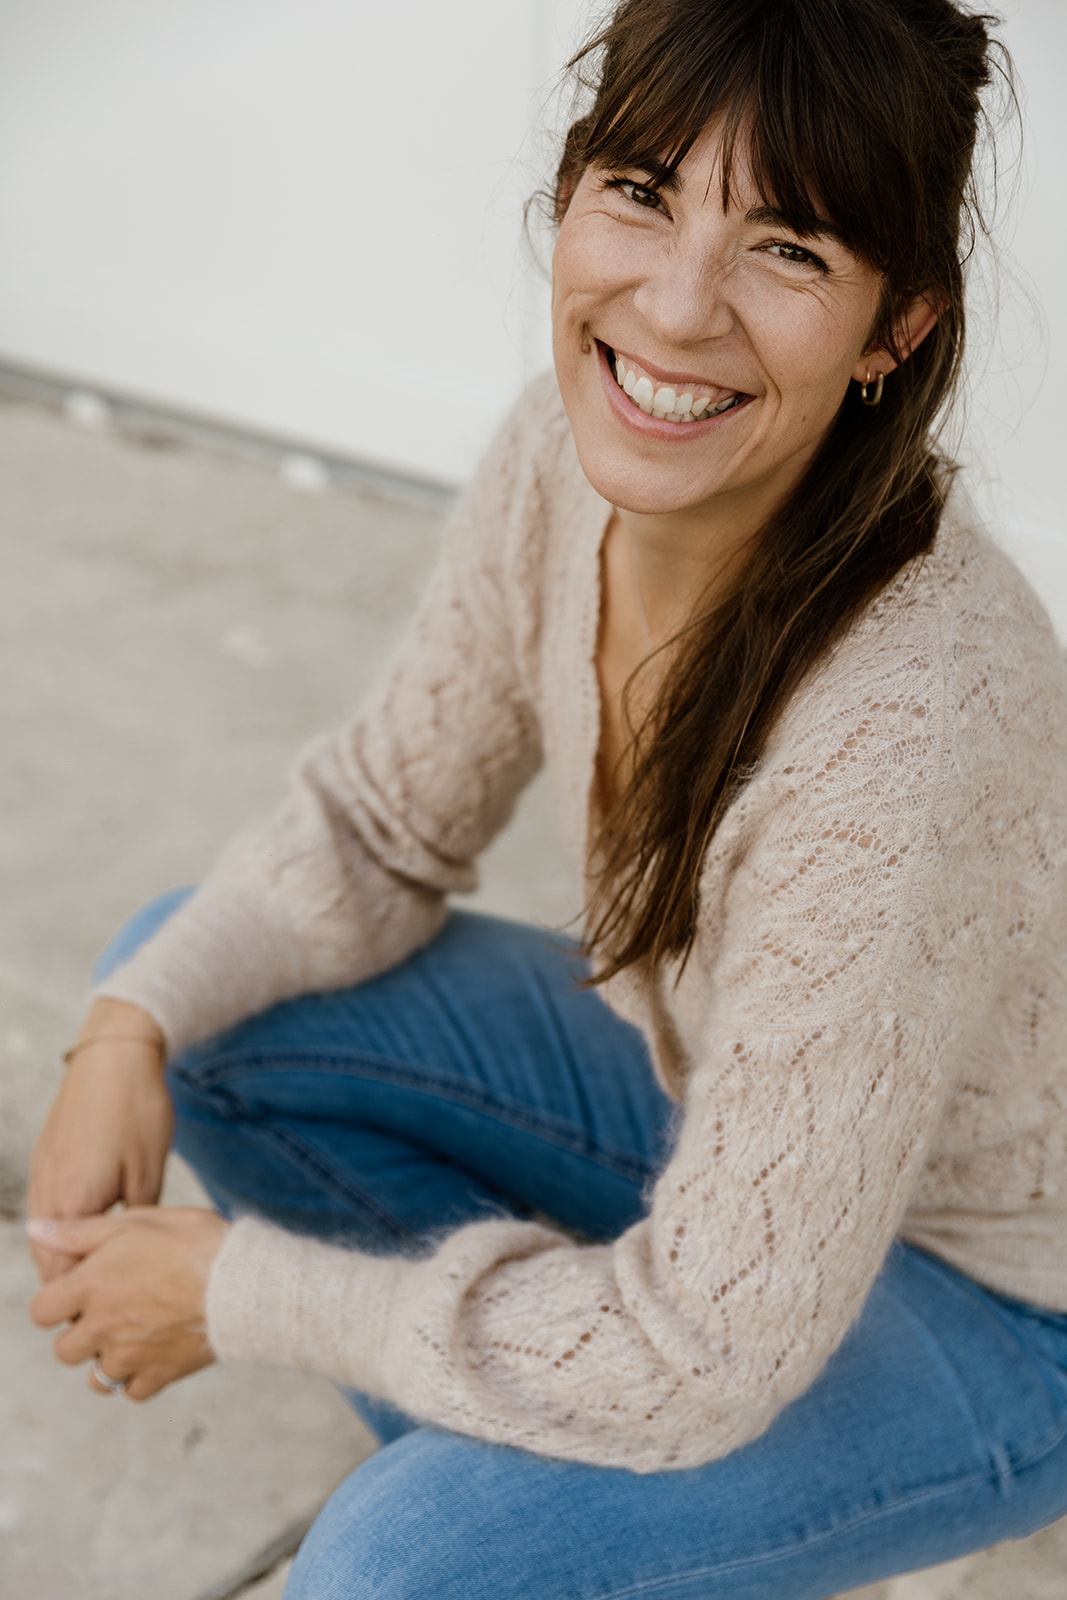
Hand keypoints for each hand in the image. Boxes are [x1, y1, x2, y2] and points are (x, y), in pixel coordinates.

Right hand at [28, 998, 171, 1281]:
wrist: (114, 1054)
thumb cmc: (137, 1109)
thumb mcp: (149, 1171)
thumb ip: (134, 1221)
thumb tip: (133, 1254)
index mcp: (74, 1200)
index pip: (66, 1270)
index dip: (83, 1297)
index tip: (104, 1316)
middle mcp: (47, 1191)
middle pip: (47, 1258)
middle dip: (69, 1284)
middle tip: (99, 1304)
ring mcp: (41, 1172)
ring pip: (42, 1235)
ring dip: (61, 1256)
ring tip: (93, 1274)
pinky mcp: (43, 1156)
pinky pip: (43, 1208)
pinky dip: (58, 1228)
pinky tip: (85, 1231)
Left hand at [28, 1206, 228, 1399]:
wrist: (243, 1281)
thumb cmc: (193, 1242)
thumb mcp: (137, 1221)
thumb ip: (81, 1230)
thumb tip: (37, 1231)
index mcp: (91, 1286)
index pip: (41, 1311)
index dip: (56, 1302)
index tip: (80, 1290)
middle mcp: (103, 1326)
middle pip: (64, 1350)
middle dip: (80, 1333)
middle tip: (109, 1311)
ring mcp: (130, 1355)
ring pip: (96, 1377)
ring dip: (106, 1359)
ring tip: (131, 1335)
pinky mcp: (160, 1374)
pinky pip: (133, 1391)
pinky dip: (138, 1377)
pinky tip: (153, 1353)